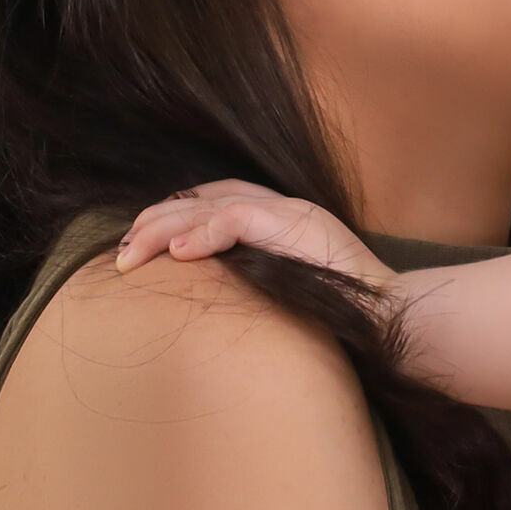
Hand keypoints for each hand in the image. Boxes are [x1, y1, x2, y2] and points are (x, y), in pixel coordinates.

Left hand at [115, 179, 391, 288]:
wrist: (389, 312)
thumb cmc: (346, 308)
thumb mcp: (293, 286)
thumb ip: (260, 274)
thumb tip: (217, 292)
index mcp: (282, 216)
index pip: (215, 199)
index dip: (175, 215)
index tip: (142, 242)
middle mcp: (282, 205)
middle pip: (202, 197)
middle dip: (155, 219)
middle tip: (121, 251)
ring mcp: (287, 212)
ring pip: (207, 204)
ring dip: (162, 228)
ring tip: (129, 254)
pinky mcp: (292, 225)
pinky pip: (234, 219)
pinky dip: (201, 234)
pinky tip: (175, 254)